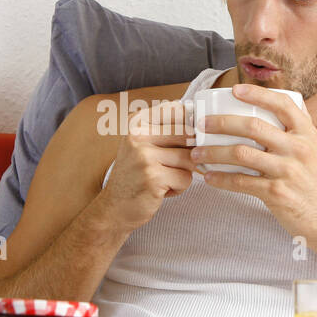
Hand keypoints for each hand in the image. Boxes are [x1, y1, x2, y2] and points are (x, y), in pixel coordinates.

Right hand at [96, 98, 195, 233]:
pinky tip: (162, 190)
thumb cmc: (134, 175)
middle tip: (173, 164)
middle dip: (188, 153)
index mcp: (136, 122)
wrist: (114, 207)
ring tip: (165, 178)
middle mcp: (138, 135)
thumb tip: (202, 124)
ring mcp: (145, 156)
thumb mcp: (143, 145)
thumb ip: (168, 131)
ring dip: (183, 172)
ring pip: (189, 158)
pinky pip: (186, 178)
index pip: (176, 110)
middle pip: (187, 134)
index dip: (189, 124)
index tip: (185, 137)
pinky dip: (179, 187)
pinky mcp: (153, 178)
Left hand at [189, 83, 316, 236]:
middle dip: (222, 123)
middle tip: (202, 124)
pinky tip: (209, 177)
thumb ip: (296, 128)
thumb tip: (279, 102)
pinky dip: (221, 179)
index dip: (257, 94)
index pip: (282, 104)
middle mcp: (298, 148)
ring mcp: (287, 171)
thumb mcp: (312, 149)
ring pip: (241, 153)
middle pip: (253, 126)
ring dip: (213, 152)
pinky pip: (241, 182)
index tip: (235, 90)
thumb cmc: (312, 182)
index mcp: (306, 133)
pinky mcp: (276, 193)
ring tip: (197, 154)